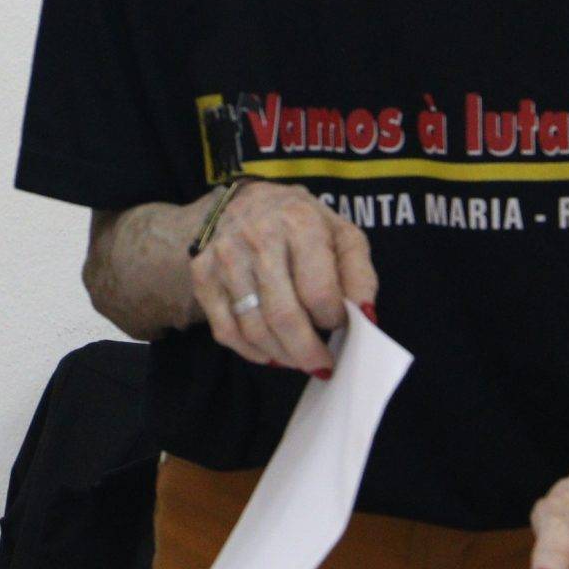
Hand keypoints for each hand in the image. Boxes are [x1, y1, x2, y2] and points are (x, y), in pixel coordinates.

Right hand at [189, 181, 377, 374]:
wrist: (246, 202)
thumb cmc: (303, 224)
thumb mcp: (342, 235)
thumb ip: (359, 275)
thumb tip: (365, 317)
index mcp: (299, 223)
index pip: (319, 292)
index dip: (335, 319)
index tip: (341, 324)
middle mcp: (257, 237)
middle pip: (284, 317)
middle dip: (308, 352)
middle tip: (323, 366)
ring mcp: (225, 258)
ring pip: (254, 329)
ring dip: (282, 355)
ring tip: (299, 358)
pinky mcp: (203, 275)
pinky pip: (226, 331)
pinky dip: (252, 352)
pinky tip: (271, 351)